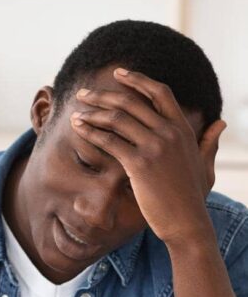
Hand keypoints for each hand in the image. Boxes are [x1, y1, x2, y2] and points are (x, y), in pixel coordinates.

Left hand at [70, 68, 225, 245]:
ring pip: (118, 119)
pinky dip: (91, 132)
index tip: (118, 74)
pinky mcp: (139, 164)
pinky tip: (78, 129)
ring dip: (93, 113)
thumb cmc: (193, 198)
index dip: (138, 80)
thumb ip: (209, 142)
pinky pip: (110, 141)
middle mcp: (169, 132)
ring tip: (76, 113)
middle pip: (132, 102)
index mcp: (183, 129)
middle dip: (103, 95)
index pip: (160, 92)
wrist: (186, 223)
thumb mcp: (206, 165)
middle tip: (83, 93)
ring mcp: (155, 147)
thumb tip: (220, 123)